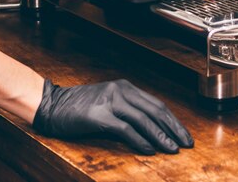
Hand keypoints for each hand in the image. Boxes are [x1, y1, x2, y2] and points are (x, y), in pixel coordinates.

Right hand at [33, 79, 192, 154]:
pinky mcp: (99, 115)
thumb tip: (152, 128)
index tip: (183, 134)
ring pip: (143, 119)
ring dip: (160, 136)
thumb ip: (127, 109)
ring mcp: (110, 102)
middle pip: (155, 110)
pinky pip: (126, 129)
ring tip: (171, 148)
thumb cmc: (78, 107)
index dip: (172, 120)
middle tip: (186, 143)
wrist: (51, 104)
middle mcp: (120, 91)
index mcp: (124, 87)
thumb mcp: (107, 101)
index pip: (156, 104)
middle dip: (173, 128)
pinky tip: (149, 149)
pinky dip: (140, 140)